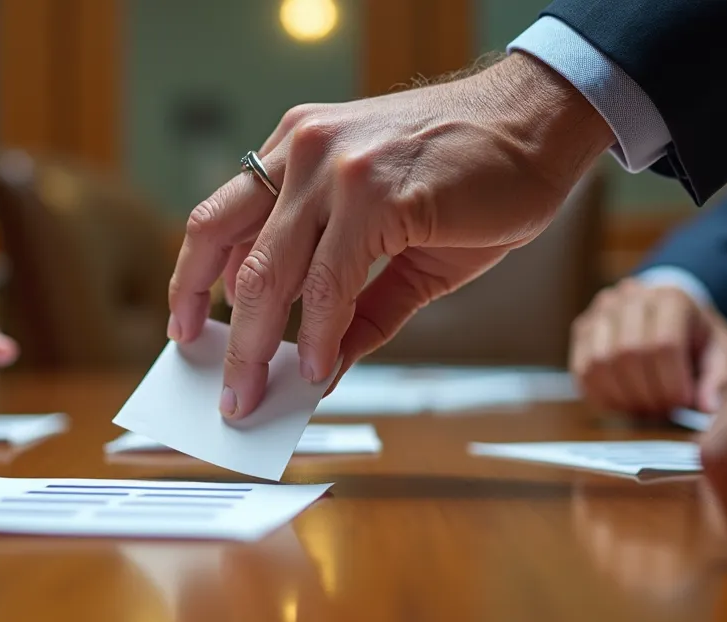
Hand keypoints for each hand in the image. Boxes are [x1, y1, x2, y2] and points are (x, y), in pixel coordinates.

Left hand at [166, 53, 613, 418]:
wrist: (541, 123)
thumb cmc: (472, 173)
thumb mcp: (398, 238)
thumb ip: (357, 303)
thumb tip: (323, 365)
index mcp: (295, 149)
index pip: (218, 220)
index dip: (193, 282)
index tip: (185, 329)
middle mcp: (302, 149)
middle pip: (231, 253)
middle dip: (226, 336)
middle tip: (228, 390)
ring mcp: (335, 166)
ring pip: (271, 273)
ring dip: (260, 347)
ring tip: (259, 393)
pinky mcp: (376, 192)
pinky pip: (332, 283)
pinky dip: (322, 334)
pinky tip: (322, 367)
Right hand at [570, 279, 726, 414]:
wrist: (664, 310)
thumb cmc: (695, 333)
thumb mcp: (721, 349)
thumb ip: (719, 377)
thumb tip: (707, 408)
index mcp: (671, 298)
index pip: (663, 344)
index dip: (671, 382)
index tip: (683, 403)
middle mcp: (630, 297)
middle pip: (628, 353)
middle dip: (646, 392)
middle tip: (662, 410)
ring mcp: (601, 311)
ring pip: (600, 362)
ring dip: (621, 396)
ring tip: (643, 408)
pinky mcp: (582, 328)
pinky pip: (582, 369)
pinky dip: (599, 394)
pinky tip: (621, 403)